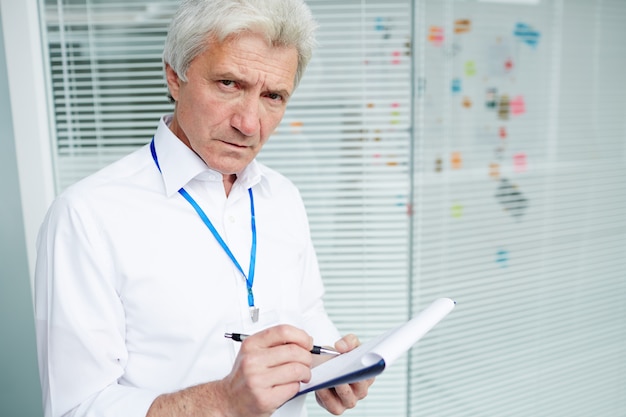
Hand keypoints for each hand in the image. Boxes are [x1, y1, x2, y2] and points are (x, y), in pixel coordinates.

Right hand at [148, 324, 313, 416]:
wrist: (228, 399)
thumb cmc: (244, 376)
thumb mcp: (254, 352)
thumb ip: (275, 344)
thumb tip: (304, 341)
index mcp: (251, 344)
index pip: (283, 331)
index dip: (301, 336)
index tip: (307, 343)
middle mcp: (252, 360)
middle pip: (294, 351)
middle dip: (307, 357)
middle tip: (307, 361)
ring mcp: (257, 380)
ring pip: (297, 369)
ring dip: (305, 373)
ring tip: (302, 375)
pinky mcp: (264, 398)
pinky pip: (293, 387)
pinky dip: (297, 386)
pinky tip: (291, 385)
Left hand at [314, 334, 374, 414]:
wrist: (323, 366)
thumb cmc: (339, 358)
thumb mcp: (346, 344)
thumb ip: (348, 341)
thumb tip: (341, 347)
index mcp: (368, 375)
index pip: (373, 373)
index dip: (369, 368)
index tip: (362, 362)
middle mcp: (361, 390)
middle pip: (361, 388)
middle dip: (352, 379)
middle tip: (344, 371)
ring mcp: (350, 400)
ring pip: (348, 398)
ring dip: (338, 388)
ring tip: (330, 378)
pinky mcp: (337, 407)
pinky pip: (333, 405)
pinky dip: (326, 396)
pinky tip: (320, 386)